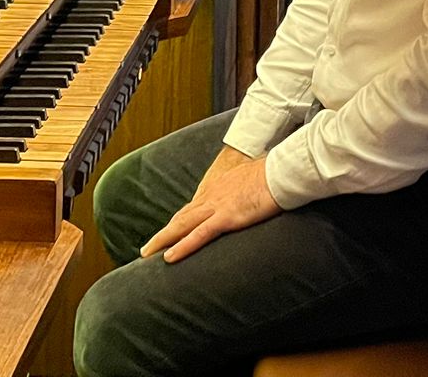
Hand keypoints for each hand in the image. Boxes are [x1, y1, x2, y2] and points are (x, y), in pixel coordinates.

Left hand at [141, 152, 279, 262]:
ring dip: (163, 240)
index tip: (168, 232)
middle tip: (147, 248)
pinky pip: (200, 234)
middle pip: (182, 216)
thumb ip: (245, 189)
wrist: (280, 170)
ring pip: (182, 225)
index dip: (178, 221)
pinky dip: (182, 246)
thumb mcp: (253, 180)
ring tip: (147, 254)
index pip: (193, 207)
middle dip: (164, 233)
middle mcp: (212, 196)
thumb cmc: (273, 175)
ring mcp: (218, 206)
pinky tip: (169, 257)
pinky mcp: (227, 217)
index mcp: (219, 188)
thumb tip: (249, 196)